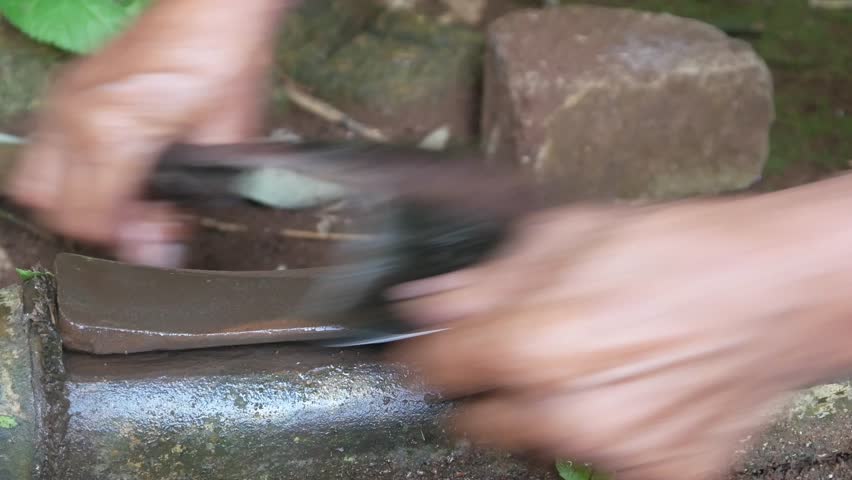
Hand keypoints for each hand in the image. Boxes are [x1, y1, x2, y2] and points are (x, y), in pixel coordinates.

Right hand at [4, 0, 286, 266]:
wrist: (213, 10)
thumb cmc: (224, 65)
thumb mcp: (221, 145)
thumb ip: (184, 202)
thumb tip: (155, 250)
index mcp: (115, 133)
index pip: (93, 220)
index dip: (127, 241)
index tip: (156, 236)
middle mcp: (77, 117)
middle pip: (57, 209)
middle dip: (99, 226)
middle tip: (141, 220)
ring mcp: (65, 102)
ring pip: (36, 184)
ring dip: (74, 202)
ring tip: (120, 199)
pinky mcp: (67, 91)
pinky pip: (41, 149)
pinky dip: (66, 173)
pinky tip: (108, 170)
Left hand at [391, 182, 851, 478]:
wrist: (777, 290)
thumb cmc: (679, 251)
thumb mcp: (566, 236)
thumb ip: (483, 280)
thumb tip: (422, 304)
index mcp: (533, 346)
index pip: (434, 371)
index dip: (424, 357)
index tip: (427, 353)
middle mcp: (566, 414)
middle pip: (476, 421)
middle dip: (486, 388)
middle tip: (525, 351)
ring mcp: (614, 454)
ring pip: (536, 443)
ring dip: (543, 412)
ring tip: (592, 363)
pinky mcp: (657, 476)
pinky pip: (596, 463)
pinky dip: (600, 435)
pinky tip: (628, 394)